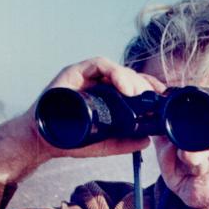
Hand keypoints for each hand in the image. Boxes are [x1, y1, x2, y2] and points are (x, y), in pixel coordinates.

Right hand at [0, 57, 164, 182]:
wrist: (45, 140)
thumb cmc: (73, 139)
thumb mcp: (106, 143)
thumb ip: (126, 142)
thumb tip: (147, 140)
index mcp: (108, 96)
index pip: (134, 86)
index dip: (150, 88)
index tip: (162, 96)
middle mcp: (99, 83)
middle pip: (128, 75)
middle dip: (144, 84)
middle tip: (154, 96)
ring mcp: (87, 76)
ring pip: (116, 69)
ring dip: (131, 79)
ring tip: (139, 93)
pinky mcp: (75, 71)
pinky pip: (98, 65)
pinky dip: (113, 72)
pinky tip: (123, 86)